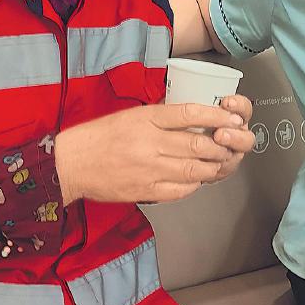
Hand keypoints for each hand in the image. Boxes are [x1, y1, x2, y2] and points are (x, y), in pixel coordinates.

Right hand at [55, 102, 255, 204]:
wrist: (72, 163)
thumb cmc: (100, 137)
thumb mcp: (131, 115)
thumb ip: (160, 115)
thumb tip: (191, 114)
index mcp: (146, 119)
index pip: (189, 113)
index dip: (216, 115)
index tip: (231, 117)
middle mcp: (149, 143)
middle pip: (197, 144)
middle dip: (220, 146)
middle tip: (229, 144)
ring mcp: (148, 170)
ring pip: (193, 169)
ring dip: (211, 167)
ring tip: (217, 163)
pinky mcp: (146, 191)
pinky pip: (180, 190)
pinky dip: (194, 185)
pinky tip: (196, 179)